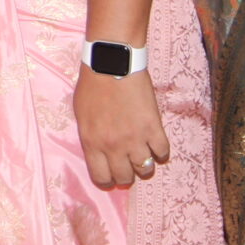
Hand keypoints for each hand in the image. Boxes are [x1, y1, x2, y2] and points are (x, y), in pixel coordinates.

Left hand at [74, 67, 168, 188]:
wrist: (112, 64)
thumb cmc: (92, 85)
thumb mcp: (81, 115)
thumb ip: (90, 137)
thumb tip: (98, 153)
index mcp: (91, 143)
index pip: (101, 178)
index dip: (108, 180)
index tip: (112, 175)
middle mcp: (113, 146)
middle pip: (124, 177)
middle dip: (127, 174)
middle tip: (129, 164)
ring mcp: (135, 138)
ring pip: (145, 170)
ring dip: (145, 164)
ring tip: (144, 154)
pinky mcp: (153, 128)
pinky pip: (163, 152)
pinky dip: (161, 151)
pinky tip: (156, 142)